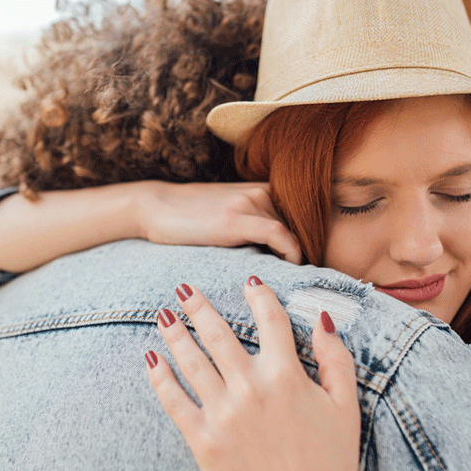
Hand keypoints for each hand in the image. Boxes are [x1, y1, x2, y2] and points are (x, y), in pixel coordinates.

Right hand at [136, 182, 301, 263]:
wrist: (153, 207)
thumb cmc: (190, 219)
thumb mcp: (229, 215)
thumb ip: (256, 227)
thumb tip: (280, 258)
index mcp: (263, 190)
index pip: (304, 217)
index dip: (314, 243)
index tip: (316, 267)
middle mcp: (262, 191)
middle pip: (303, 225)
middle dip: (312, 252)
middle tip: (314, 279)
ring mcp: (249, 201)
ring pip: (295, 230)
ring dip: (303, 257)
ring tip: (303, 280)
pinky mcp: (235, 217)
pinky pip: (278, 234)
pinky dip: (291, 254)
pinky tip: (289, 270)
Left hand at [145, 278, 368, 470]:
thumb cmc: (331, 466)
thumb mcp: (346, 407)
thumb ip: (335, 360)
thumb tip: (321, 319)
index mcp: (287, 375)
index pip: (270, 320)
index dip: (259, 296)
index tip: (248, 281)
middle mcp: (251, 387)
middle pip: (219, 334)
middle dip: (199, 307)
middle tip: (184, 289)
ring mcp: (224, 413)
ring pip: (192, 361)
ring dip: (176, 334)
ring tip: (163, 316)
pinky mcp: (203, 441)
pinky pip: (175, 402)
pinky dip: (161, 378)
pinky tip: (152, 361)